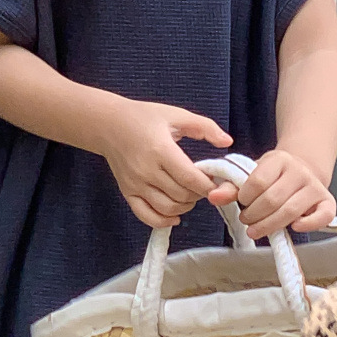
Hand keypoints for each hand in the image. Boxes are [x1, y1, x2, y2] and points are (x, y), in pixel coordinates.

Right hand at [103, 100, 231, 227]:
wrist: (108, 124)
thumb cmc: (144, 117)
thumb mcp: (176, 115)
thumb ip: (205, 127)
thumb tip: (228, 142)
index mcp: (160, 149)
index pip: (190, 178)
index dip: (208, 185)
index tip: (215, 181)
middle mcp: (146, 170)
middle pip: (182, 195)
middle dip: (199, 194)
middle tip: (202, 185)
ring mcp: (135, 184)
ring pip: (168, 208)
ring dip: (186, 207)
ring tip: (190, 196)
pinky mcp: (127, 192)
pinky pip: (146, 216)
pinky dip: (163, 221)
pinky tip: (175, 216)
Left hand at [208, 148, 335, 240]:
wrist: (302, 170)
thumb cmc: (272, 177)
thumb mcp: (251, 175)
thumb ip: (231, 187)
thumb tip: (212, 197)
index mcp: (279, 159)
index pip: (258, 181)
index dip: (245, 197)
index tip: (241, 203)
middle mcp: (300, 171)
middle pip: (273, 199)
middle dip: (254, 215)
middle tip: (246, 221)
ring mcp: (315, 187)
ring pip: (291, 211)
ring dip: (270, 225)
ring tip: (256, 230)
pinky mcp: (327, 202)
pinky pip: (323, 216)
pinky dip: (309, 225)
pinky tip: (293, 228)